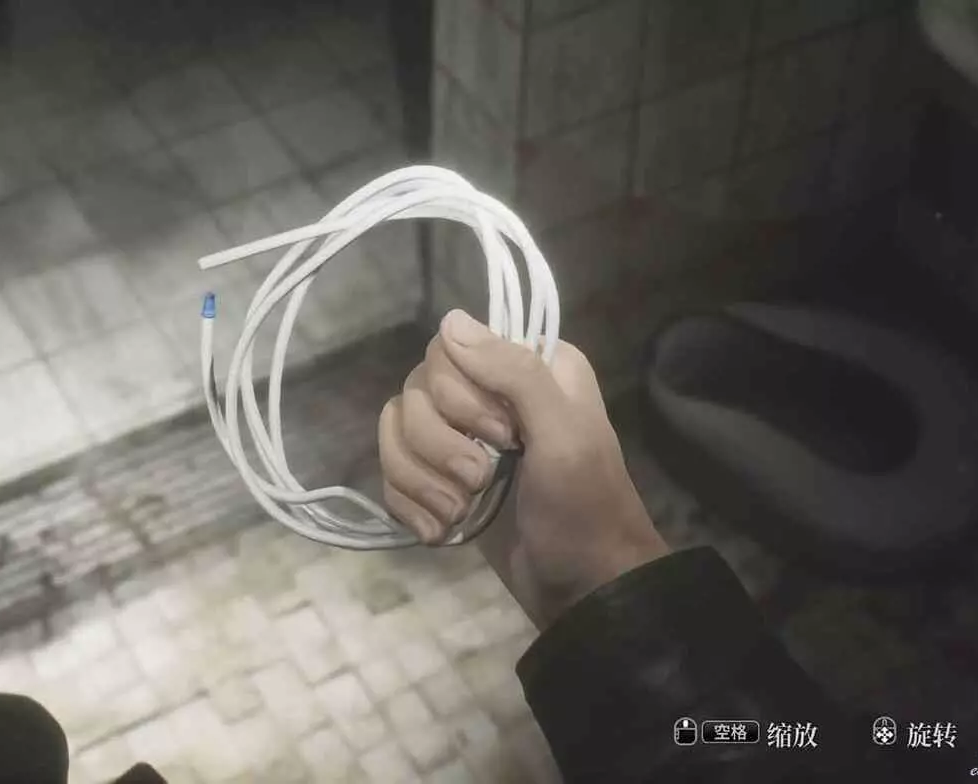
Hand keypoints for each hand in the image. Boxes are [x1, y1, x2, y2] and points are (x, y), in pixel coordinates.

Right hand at [379, 310, 670, 628]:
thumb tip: (450, 319)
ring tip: (459, 513)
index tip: (502, 436)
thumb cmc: (584, 507)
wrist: (582, 591)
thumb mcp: (564, 434)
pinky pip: (393, 474)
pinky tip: (442, 531)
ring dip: (420, 479)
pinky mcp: (441, 483)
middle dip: (438, 446)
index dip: (459, 396)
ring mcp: (461, 441)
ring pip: (396, 433)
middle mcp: (490, 396)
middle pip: (415, 393)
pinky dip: (410, 505)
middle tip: (481, 480)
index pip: (449, 351)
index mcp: (528, 369)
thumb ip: (513, 373)